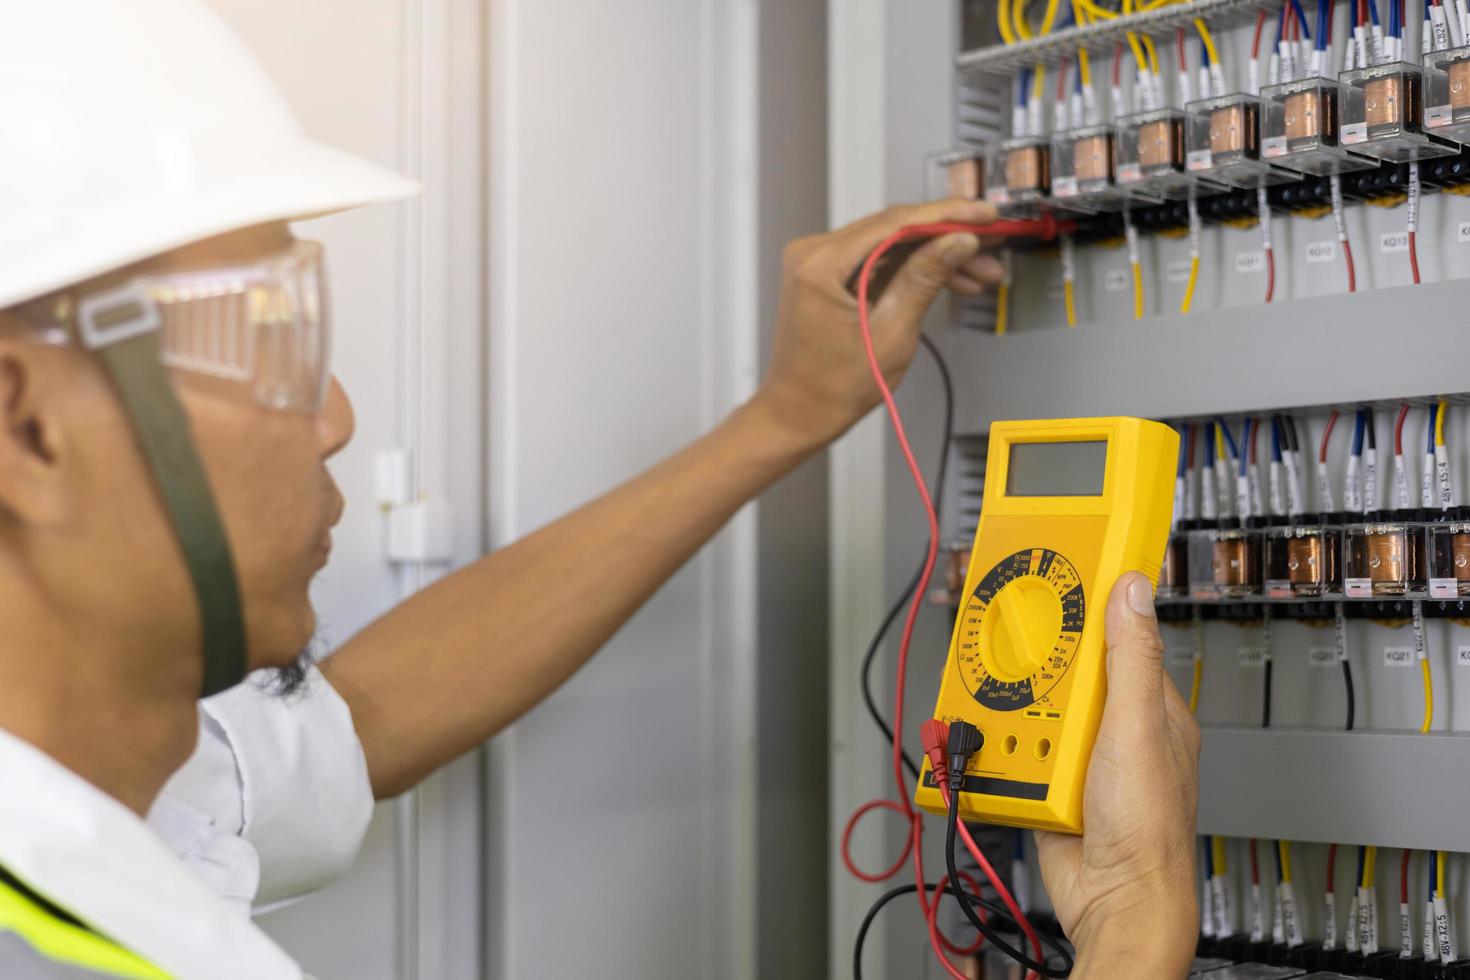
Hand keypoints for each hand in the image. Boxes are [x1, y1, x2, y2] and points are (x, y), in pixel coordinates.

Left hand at [750, 198, 1002, 450]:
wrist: (799, 413)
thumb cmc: (832, 388)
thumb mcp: (891, 333)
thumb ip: (925, 279)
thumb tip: (958, 241)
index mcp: (820, 265)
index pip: (896, 223)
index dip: (948, 216)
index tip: (985, 215)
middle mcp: (813, 254)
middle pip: (896, 228)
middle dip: (949, 236)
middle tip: (992, 243)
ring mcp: (819, 262)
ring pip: (892, 243)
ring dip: (937, 254)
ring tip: (980, 271)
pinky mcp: (829, 273)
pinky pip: (880, 259)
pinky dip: (914, 267)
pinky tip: (951, 277)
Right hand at [1035, 572, 1200, 978]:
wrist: (1115, 902)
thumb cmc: (1146, 827)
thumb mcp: (1135, 727)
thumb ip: (1129, 657)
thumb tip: (1132, 589)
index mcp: (1149, 706)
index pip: (1117, 636)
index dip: (1087, 605)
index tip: (1058, 575)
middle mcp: (1116, 728)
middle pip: (1064, 671)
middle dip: (1034, 667)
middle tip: (1011, 651)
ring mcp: (1082, 756)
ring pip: (1033, 710)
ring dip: (1013, 716)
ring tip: (1010, 723)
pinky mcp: (1050, 783)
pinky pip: (1014, 751)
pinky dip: (999, 751)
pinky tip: (998, 754)